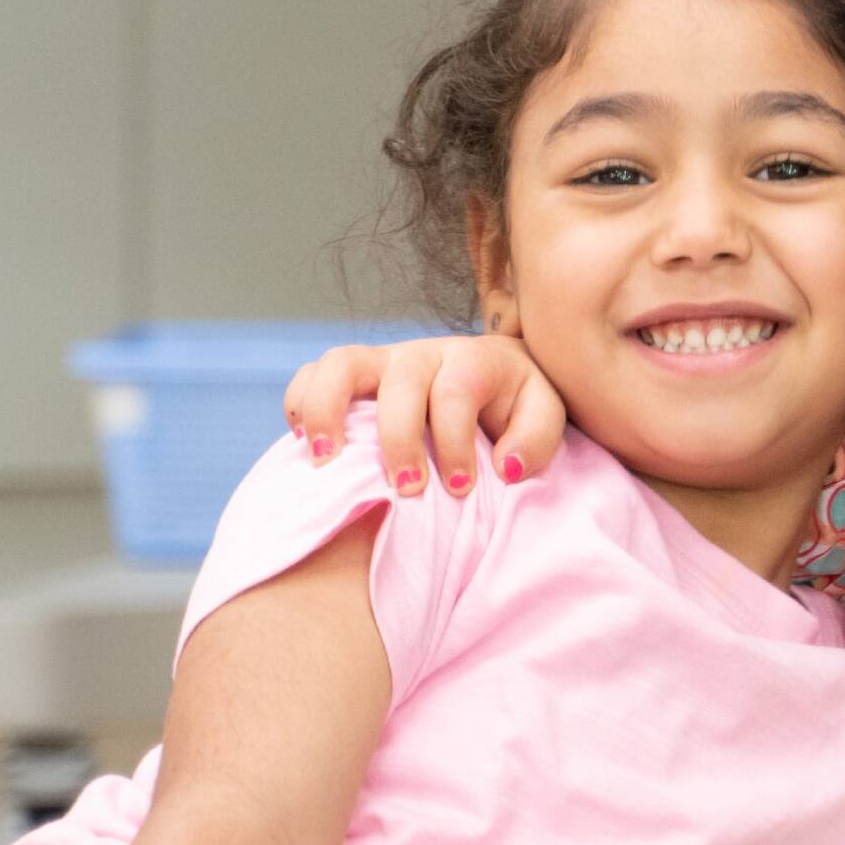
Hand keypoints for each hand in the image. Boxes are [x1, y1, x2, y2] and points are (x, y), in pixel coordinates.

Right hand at [282, 335, 561, 499]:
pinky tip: (304, 444)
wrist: (495, 376)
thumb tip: (506, 468)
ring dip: (327, 411)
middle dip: (400, 440)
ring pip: (341, 364)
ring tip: (326, 461)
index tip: (459, 488)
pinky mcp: (353, 374)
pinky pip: (312, 374)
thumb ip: (537, 439)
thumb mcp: (544, 416)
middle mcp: (424, 354)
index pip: (455, 394)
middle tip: (407, 490)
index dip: (454, 443)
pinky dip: (301, 403)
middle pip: (400, 382)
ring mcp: (382, 361)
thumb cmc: (516, 405)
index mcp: (474, 360)